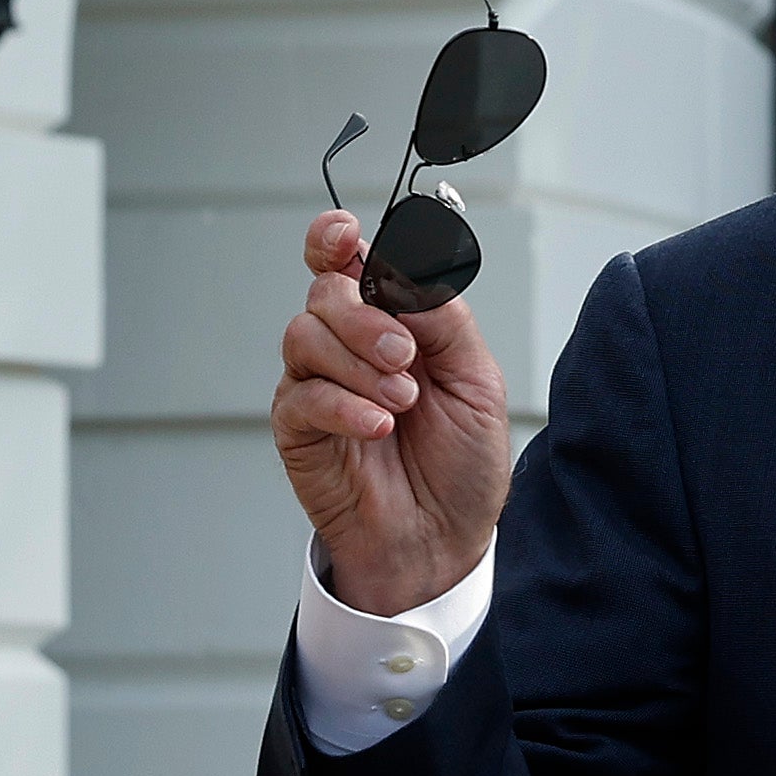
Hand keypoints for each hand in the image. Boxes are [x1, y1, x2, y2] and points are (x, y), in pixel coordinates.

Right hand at [273, 210, 510, 615]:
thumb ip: (444, 321)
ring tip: (402, 402)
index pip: (348, 262)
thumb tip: (408, 272)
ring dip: (359, 363)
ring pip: (305, 336)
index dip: (336, 239)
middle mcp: (349, 346)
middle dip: (365, 317)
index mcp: (392, 322)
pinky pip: (302, 395)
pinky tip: (377, 426)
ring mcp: (319, 385)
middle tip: (405, 358)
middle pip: (324, 292)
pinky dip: (343, 405)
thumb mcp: (477, 381)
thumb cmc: (461, 464)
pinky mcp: (298, 429)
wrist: (445, 540)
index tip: (346, 236)